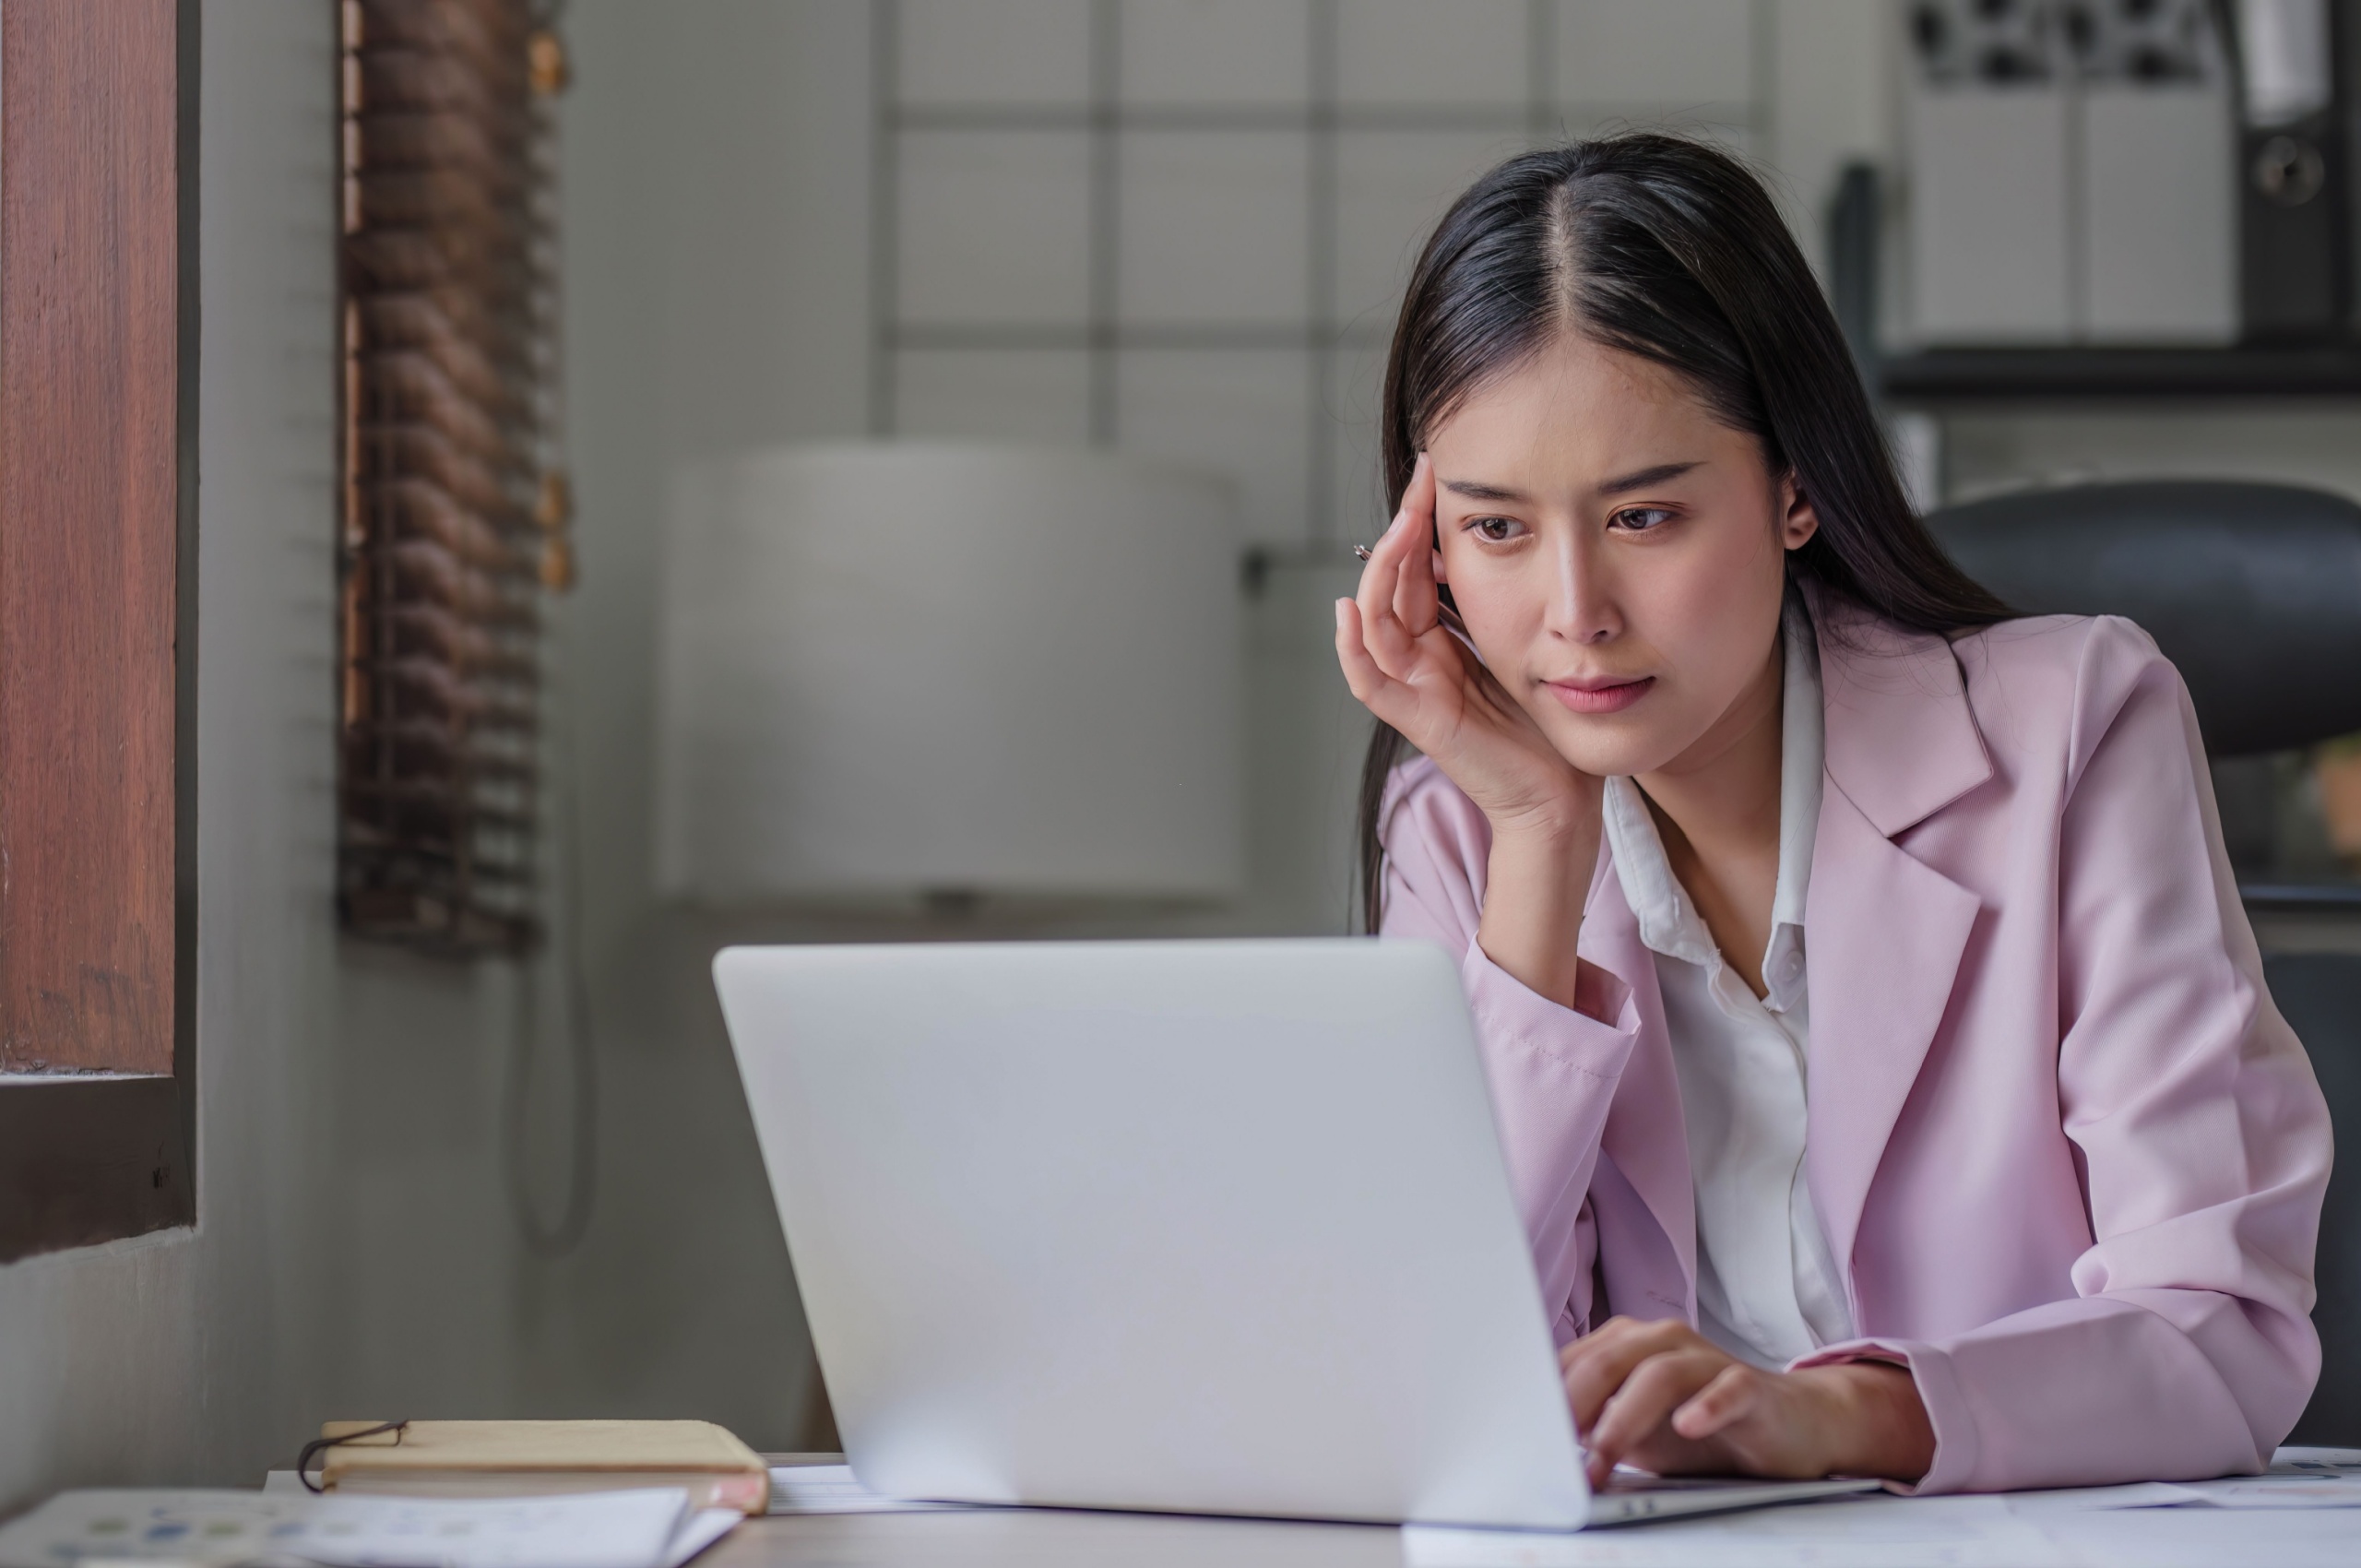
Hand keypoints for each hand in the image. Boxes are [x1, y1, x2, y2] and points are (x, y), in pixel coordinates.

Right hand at [1334, 453, 1595, 844]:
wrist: (1561, 793)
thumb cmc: (1546, 725)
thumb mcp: (1524, 644)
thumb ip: (1499, 604)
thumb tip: (1494, 542)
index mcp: (1439, 641)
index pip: (1414, 570)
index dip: (1418, 520)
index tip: (1435, 469)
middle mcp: (1418, 661)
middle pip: (1390, 585)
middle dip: (1401, 528)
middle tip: (1423, 478)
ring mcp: (1413, 689)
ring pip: (1373, 622)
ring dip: (1380, 571)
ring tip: (1400, 525)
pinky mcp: (1418, 720)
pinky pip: (1369, 681)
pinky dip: (1350, 647)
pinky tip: (1348, 608)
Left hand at [1561, 1317, 1934, 1487]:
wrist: (1789, 1425)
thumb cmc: (1702, 1426)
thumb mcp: (1639, 1431)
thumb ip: (1596, 1428)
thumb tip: (1540, 1446)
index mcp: (1627, 1346)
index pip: (1573, 1362)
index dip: (1545, 1397)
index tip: (1521, 1432)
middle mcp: (1663, 1342)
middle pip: (1608, 1359)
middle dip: (1577, 1406)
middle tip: (1555, 1450)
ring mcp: (1708, 1361)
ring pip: (1659, 1373)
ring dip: (1626, 1418)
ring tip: (1606, 1455)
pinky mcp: (1751, 1387)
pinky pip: (1728, 1388)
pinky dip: (1706, 1406)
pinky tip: (1688, 1426)